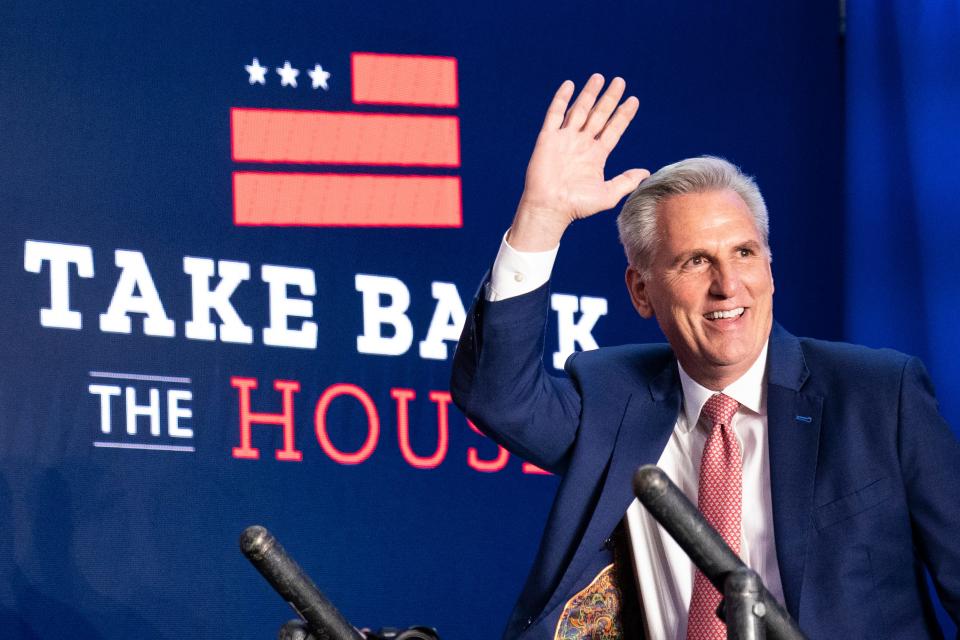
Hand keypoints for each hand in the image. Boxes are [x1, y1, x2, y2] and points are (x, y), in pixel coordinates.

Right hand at [507, 74, 648, 250]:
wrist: (550, 208)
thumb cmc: (577, 205)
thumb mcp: (608, 194)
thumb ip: (626, 181)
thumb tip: (646, 172)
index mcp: (596, 155)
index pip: (613, 129)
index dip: (623, 115)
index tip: (633, 100)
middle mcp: (581, 144)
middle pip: (598, 115)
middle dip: (609, 98)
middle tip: (620, 81)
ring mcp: (565, 139)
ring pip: (579, 110)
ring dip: (589, 94)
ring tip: (599, 77)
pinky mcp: (548, 138)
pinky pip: (555, 114)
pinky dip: (561, 99)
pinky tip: (570, 85)